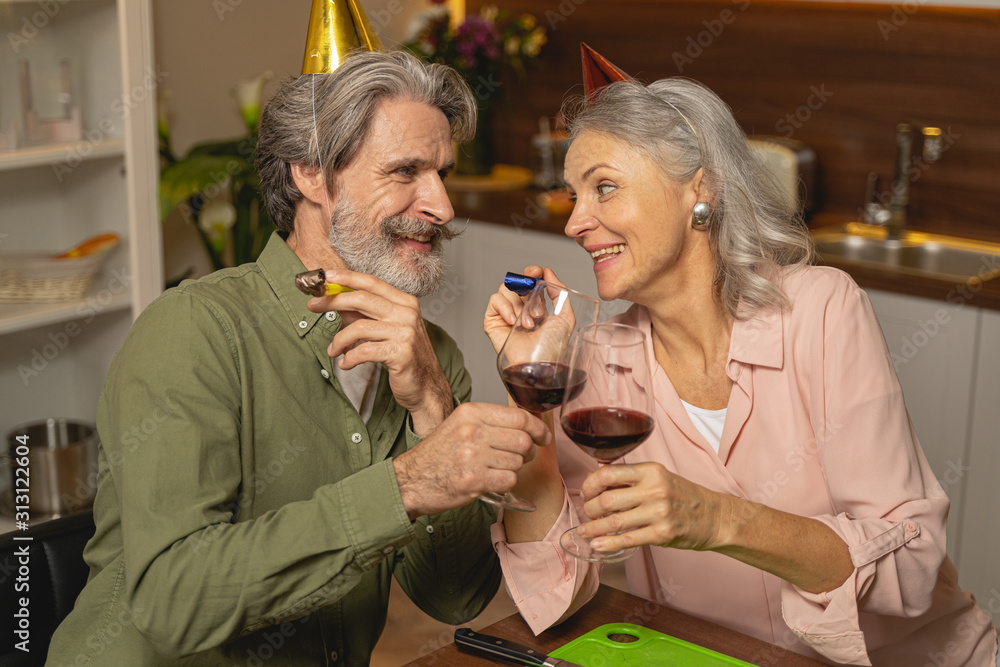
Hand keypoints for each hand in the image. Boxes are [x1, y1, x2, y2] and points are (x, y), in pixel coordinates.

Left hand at [307, 267, 452, 435]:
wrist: (426, 387)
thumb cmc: (406, 358)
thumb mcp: (386, 330)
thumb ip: (364, 314)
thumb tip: (338, 302)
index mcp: (406, 302)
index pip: (372, 282)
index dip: (347, 277)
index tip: (326, 277)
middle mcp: (407, 313)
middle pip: (362, 298)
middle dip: (333, 301)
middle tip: (313, 306)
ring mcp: (405, 332)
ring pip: (358, 327)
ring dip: (339, 339)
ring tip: (333, 350)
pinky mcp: (400, 353)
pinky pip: (364, 351)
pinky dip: (349, 358)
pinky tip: (346, 364)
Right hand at [393, 403, 552, 518]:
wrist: (411, 480)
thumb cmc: (438, 454)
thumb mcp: (460, 424)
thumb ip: (490, 421)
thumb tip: (528, 422)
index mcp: (471, 413)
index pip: (519, 416)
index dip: (538, 428)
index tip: (543, 437)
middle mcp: (473, 431)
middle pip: (523, 440)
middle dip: (529, 452)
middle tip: (521, 457)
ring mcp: (473, 456)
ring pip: (518, 462)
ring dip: (514, 469)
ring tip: (497, 469)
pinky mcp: (474, 480)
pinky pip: (509, 480)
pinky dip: (506, 483)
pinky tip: (492, 481)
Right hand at [483, 265, 561, 353]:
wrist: (537, 364)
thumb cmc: (552, 347)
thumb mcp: (565, 317)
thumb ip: (559, 292)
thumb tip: (548, 272)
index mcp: (536, 306)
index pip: (531, 281)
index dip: (533, 273)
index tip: (538, 272)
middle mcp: (520, 308)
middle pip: (518, 281)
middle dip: (527, 284)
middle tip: (533, 292)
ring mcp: (506, 314)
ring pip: (507, 290)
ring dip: (519, 303)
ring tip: (528, 322)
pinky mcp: (493, 320)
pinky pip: (495, 300)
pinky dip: (505, 307)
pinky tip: (513, 320)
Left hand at [575, 462, 731, 552]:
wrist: (715, 516)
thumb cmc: (683, 496)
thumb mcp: (660, 477)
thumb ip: (631, 479)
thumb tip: (595, 482)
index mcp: (650, 471)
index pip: (608, 473)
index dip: (590, 484)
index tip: (586, 492)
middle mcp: (654, 489)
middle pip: (607, 499)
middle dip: (590, 509)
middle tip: (587, 514)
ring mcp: (658, 512)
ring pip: (614, 521)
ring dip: (593, 528)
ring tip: (584, 532)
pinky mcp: (662, 534)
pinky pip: (628, 539)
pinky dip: (608, 543)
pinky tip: (597, 545)